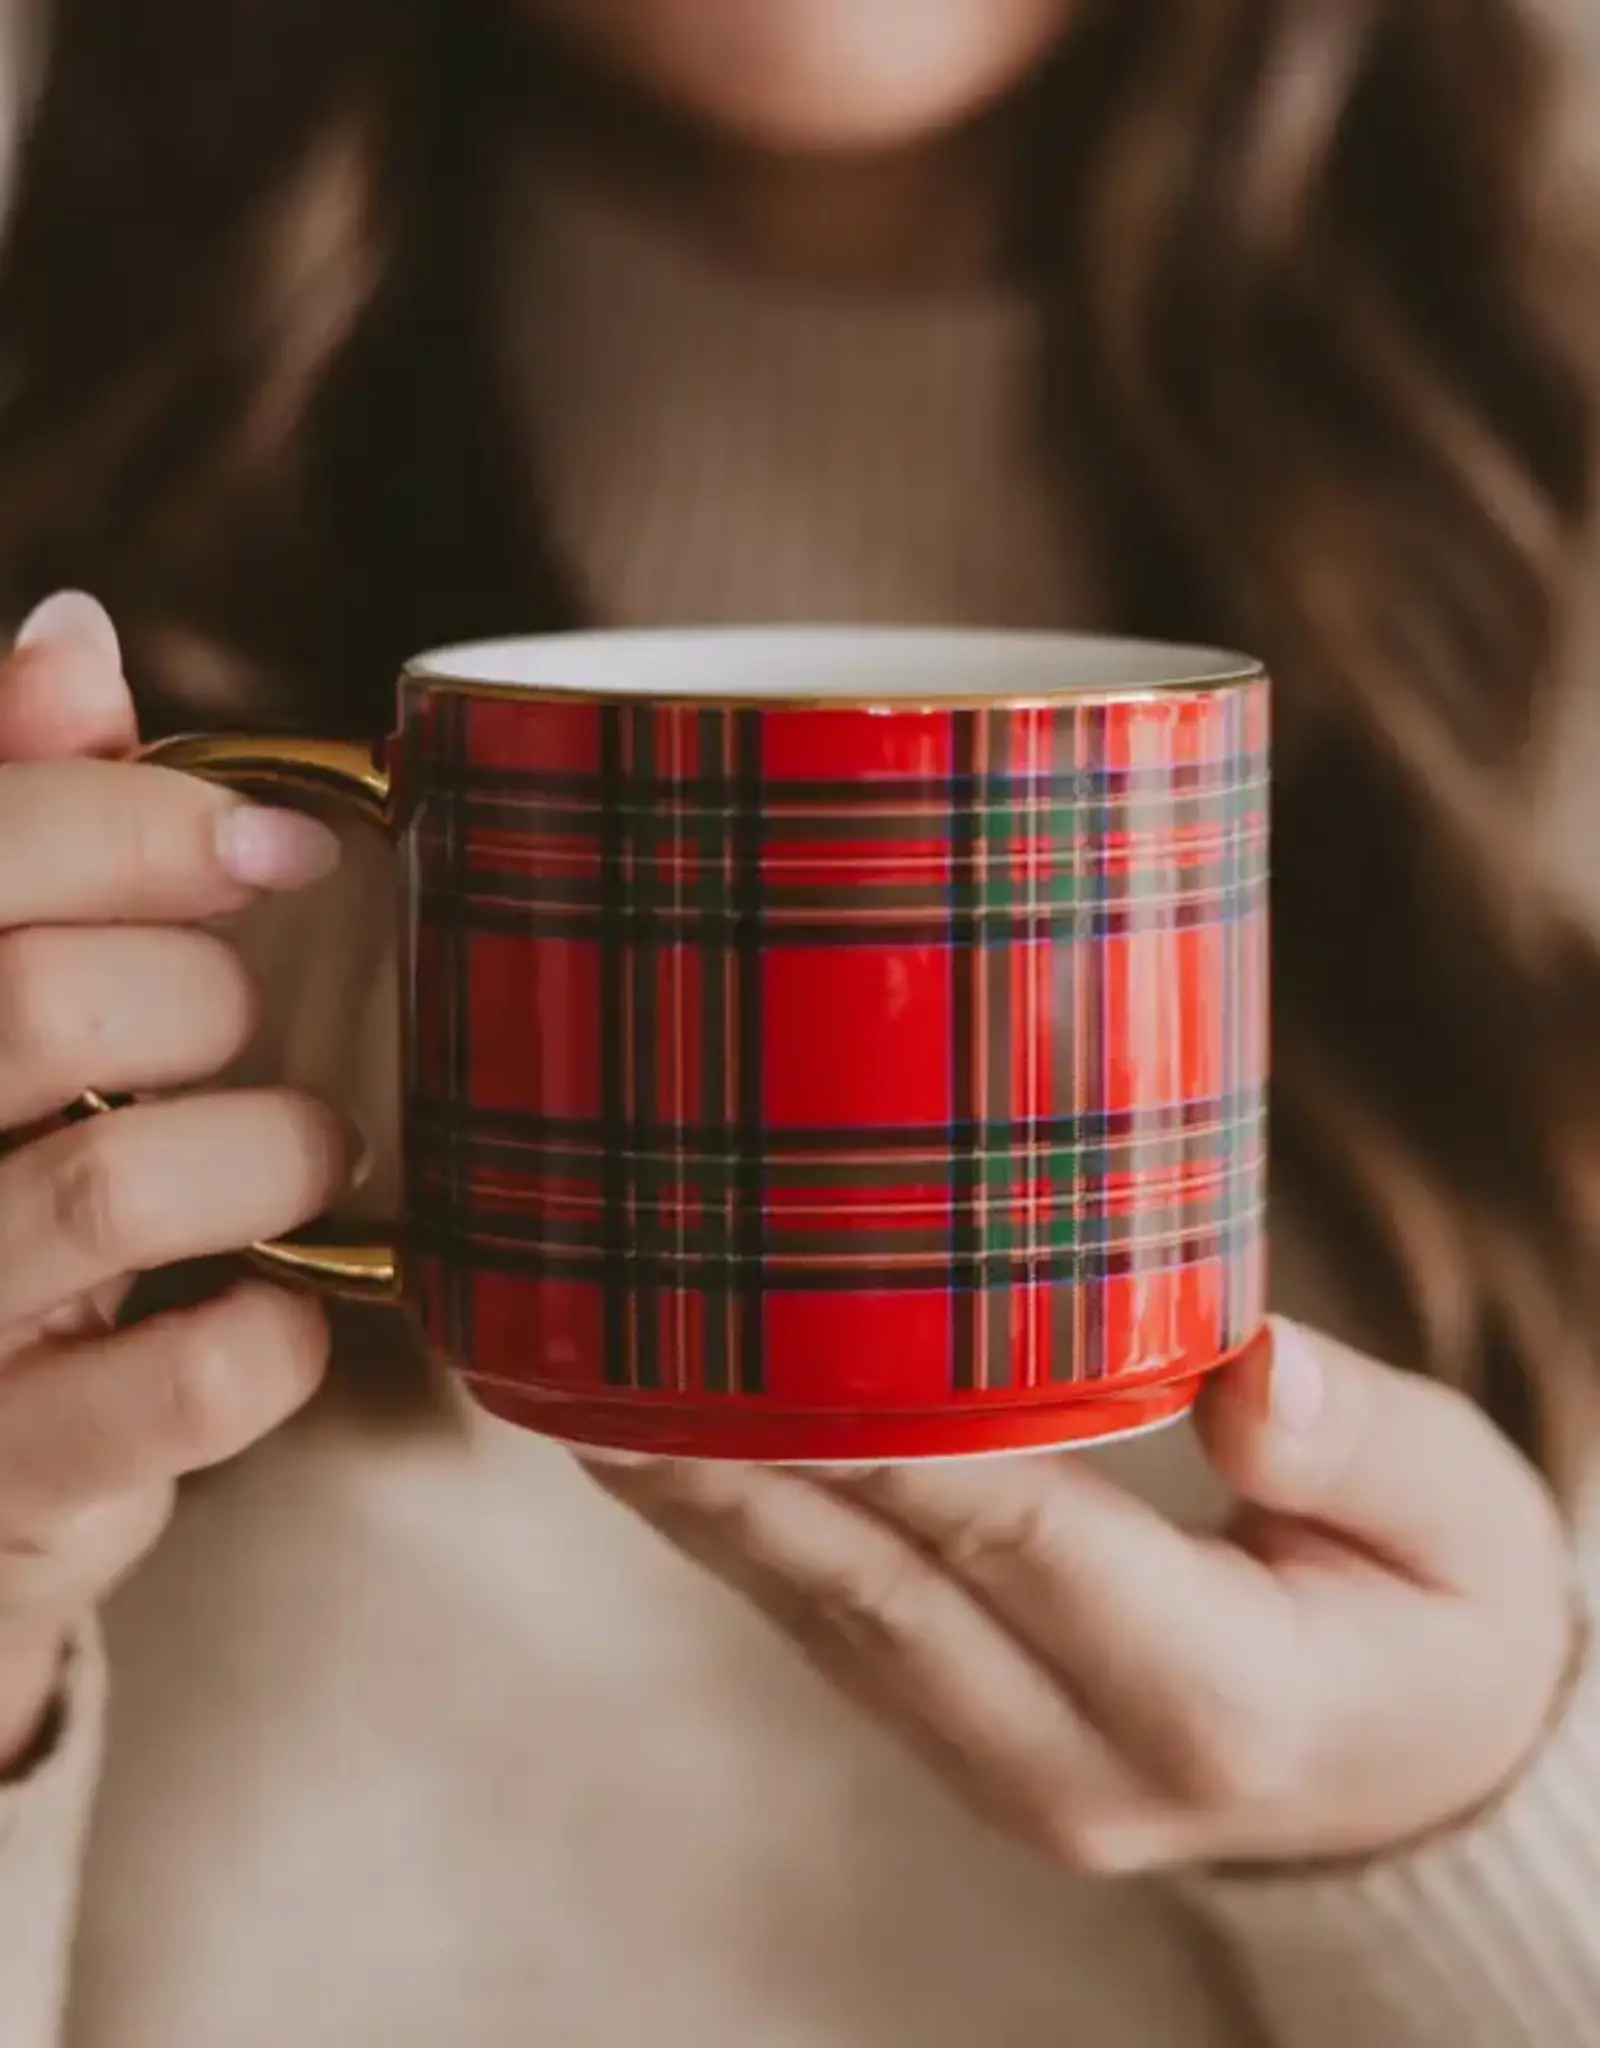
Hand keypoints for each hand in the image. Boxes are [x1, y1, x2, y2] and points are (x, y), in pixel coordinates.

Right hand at [0, 594, 353, 1771]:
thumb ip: (6, 821)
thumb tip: (76, 635)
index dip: (137, 818)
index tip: (279, 842)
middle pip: (38, 1003)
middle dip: (201, 992)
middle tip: (247, 1022)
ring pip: (113, 1183)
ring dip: (268, 1149)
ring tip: (303, 1152)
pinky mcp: (3, 1485)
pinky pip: (187, 1384)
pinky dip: (278, 1335)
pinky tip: (277, 1312)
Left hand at [587, 1321, 1576, 1870]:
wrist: (1421, 1772)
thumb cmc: (1442, 1617)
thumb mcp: (1462, 1523)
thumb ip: (1360, 1448)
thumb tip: (1250, 1366)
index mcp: (1219, 1701)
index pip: (1016, 1534)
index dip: (878, 1436)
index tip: (753, 1345)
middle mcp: (1088, 1769)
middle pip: (878, 1595)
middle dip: (732, 1478)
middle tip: (603, 1369)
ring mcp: (1016, 1779)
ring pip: (834, 1628)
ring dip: (714, 1513)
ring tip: (598, 1399)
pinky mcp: (975, 1755)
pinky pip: (844, 1644)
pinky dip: (759, 1548)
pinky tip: (687, 1466)